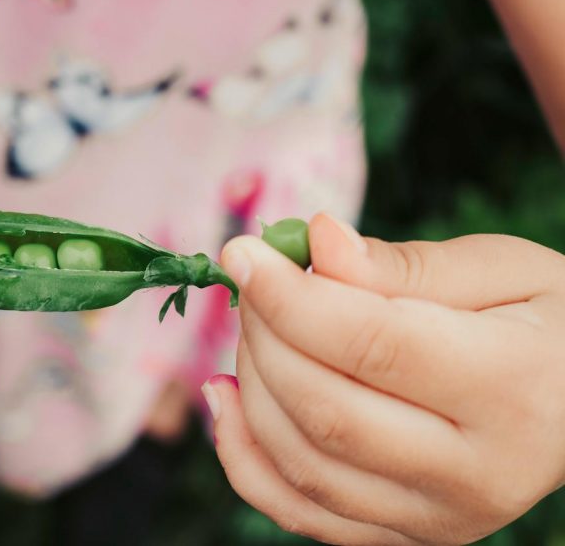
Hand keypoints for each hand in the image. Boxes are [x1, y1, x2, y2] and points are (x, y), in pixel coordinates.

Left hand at [202, 213, 564, 544]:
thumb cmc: (544, 321)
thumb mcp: (502, 271)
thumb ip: (404, 266)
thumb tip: (317, 240)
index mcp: (512, 389)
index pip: (372, 346)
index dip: (290, 297)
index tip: (243, 250)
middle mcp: (475, 474)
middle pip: (326, 410)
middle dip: (265, 333)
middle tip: (254, 278)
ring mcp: (435, 518)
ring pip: (301, 462)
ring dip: (251, 383)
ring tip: (254, 325)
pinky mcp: (400, 536)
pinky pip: (296, 511)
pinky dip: (242, 455)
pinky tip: (224, 395)